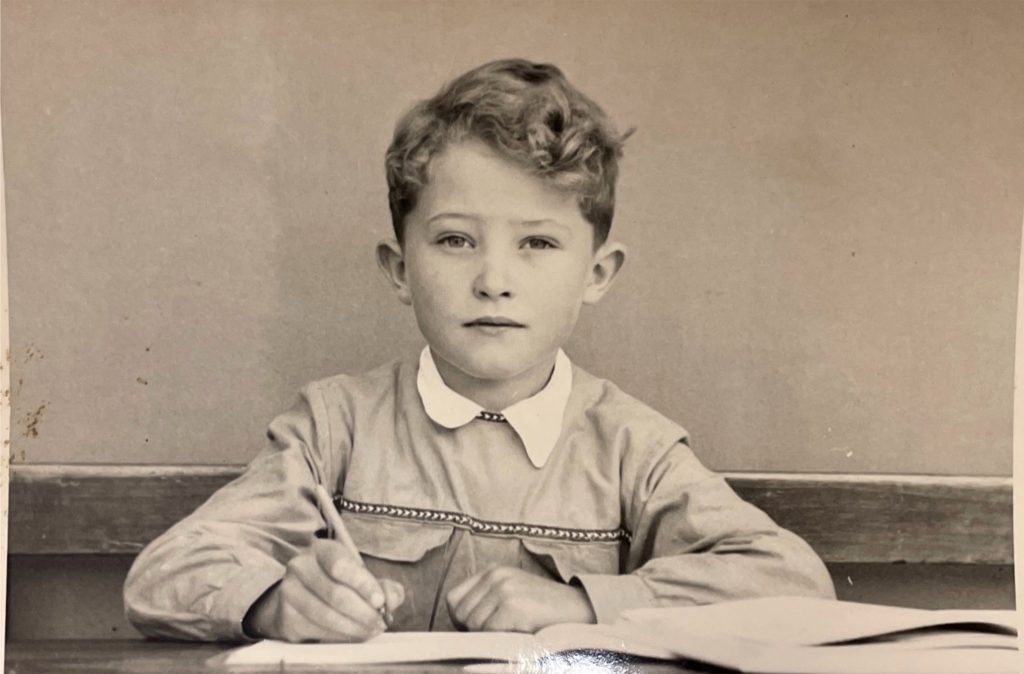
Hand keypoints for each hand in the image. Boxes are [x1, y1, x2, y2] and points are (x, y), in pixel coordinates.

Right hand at [243, 539, 404, 641]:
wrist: (300, 596)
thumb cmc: (338, 582)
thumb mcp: (361, 577)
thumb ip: (384, 587)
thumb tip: (391, 600)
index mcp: (323, 550)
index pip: (341, 566)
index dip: (364, 585)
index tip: (380, 602)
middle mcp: (301, 566)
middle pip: (335, 594)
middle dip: (363, 612)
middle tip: (380, 623)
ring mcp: (289, 591)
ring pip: (326, 615)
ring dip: (353, 628)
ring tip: (370, 631)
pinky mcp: (286, 616)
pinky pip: (316, 630)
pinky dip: (339, 636)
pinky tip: (352, 635)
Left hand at [446, 567, 595, 631]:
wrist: (581, 610)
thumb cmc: (546, 610)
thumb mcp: (513, 595)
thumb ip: (487, 602)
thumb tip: (460, 627)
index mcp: (494, 571)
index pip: (454, 599)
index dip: (461, 620)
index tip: (478, 630)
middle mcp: (496, 576)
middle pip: (461, 615)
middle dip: (475, 631)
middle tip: (501, 633)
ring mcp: (504, 589)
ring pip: (474, 626)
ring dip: (490, 637)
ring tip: (513, 632)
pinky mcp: (513, 606)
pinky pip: (490, 633)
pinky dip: (502, 640)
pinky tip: (520, 634)